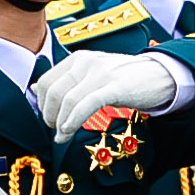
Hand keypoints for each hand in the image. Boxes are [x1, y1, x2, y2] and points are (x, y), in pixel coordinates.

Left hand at [35, 50, 178, 142]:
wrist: (161, 76)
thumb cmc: (126, 80)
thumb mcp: (93, 76)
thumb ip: (66, 82)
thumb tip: (34, 89)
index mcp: (78, 58)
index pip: (46, 82)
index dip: (43, 105)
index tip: (50, 121)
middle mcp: (86, 61)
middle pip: (53, 92)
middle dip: (49, 116)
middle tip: (56, 131)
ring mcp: (100, 73)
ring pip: (66, 100)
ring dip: (60, 123)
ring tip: (62, 136)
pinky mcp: (114, 86)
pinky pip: (85, 105)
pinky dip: (73, 121)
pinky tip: (70, 132)